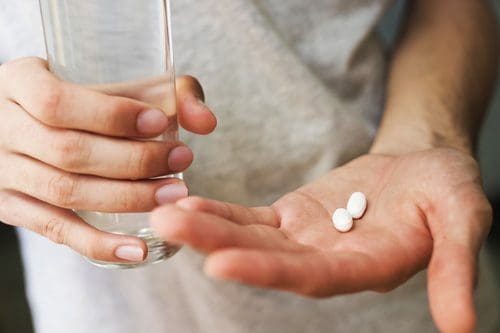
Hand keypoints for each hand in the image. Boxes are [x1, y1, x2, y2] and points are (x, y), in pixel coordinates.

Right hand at [0, 57, 215, 261]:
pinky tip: (138, 249)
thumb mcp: (109, 78)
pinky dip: (98, 243)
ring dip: (126, 198)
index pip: (57, 102)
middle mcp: (2, 127)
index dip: (111, 115)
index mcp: (20, 82)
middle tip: (182, 160)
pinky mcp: (12, 207)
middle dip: (134, 160)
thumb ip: (164, 92)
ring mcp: (3, 172)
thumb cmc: (79, 96)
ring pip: (65, 192)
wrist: (24, 121)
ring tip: (173, 194)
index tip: (160, 123)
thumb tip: (206, 122)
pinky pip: (56, 230)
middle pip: (69, 152)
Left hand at [151, 148, 490, 332]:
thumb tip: (466, 328)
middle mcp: (328, 262)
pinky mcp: (291, 218)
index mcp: (367, 268)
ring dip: (208, 228)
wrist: (422, 164)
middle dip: (217, 244)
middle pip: (267, 260)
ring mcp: (304, 240)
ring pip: (251, 238)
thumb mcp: (463, 218)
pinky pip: (250, 218)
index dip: (267, 272)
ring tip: (166, 215)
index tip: (219, 262)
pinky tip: (186, 205)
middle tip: (169, 228)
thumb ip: (455, 267)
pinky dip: (220, 213)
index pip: (312, 277)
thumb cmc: (446, 188)